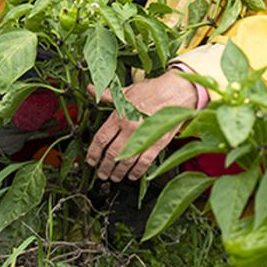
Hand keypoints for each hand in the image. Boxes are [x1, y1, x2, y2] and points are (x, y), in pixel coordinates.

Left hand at [83, 71, 199, 181]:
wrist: (176, 91)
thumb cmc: (152, 90)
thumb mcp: (127, 91)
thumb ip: (107, 95)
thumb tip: (90, 89)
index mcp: (120, 115)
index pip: (101, 138)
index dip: (93, 152)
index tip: (91, 160)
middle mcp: (130, 128)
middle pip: (112, 153)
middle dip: (104, 167)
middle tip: (101, 174)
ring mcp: (144, 136)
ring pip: (127, 161)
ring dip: (119, 172)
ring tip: (115, 177)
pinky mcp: (158, 143)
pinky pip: (145, 162)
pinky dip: (137, 171)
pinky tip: (132, 176)